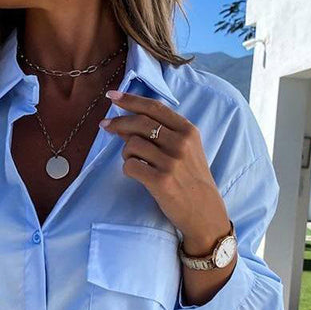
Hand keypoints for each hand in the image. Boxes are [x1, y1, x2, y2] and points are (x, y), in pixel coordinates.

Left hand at [100, 91, 230, 255]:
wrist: (204, 213)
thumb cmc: (192, 182)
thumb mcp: (187, 152)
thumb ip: (163, 135)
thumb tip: (127, 122)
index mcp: (188, 131)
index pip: (154, 107)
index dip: (130, 100)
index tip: (112, 96)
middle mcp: (181, 143)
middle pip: (139, 122)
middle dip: (118, 122)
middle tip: (105, 126)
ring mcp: (171, 162)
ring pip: (132, 144)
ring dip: (126, 152)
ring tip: (134, 161)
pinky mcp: (161, 181)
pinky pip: (130, 166)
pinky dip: (128, 169)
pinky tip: (136, 174)